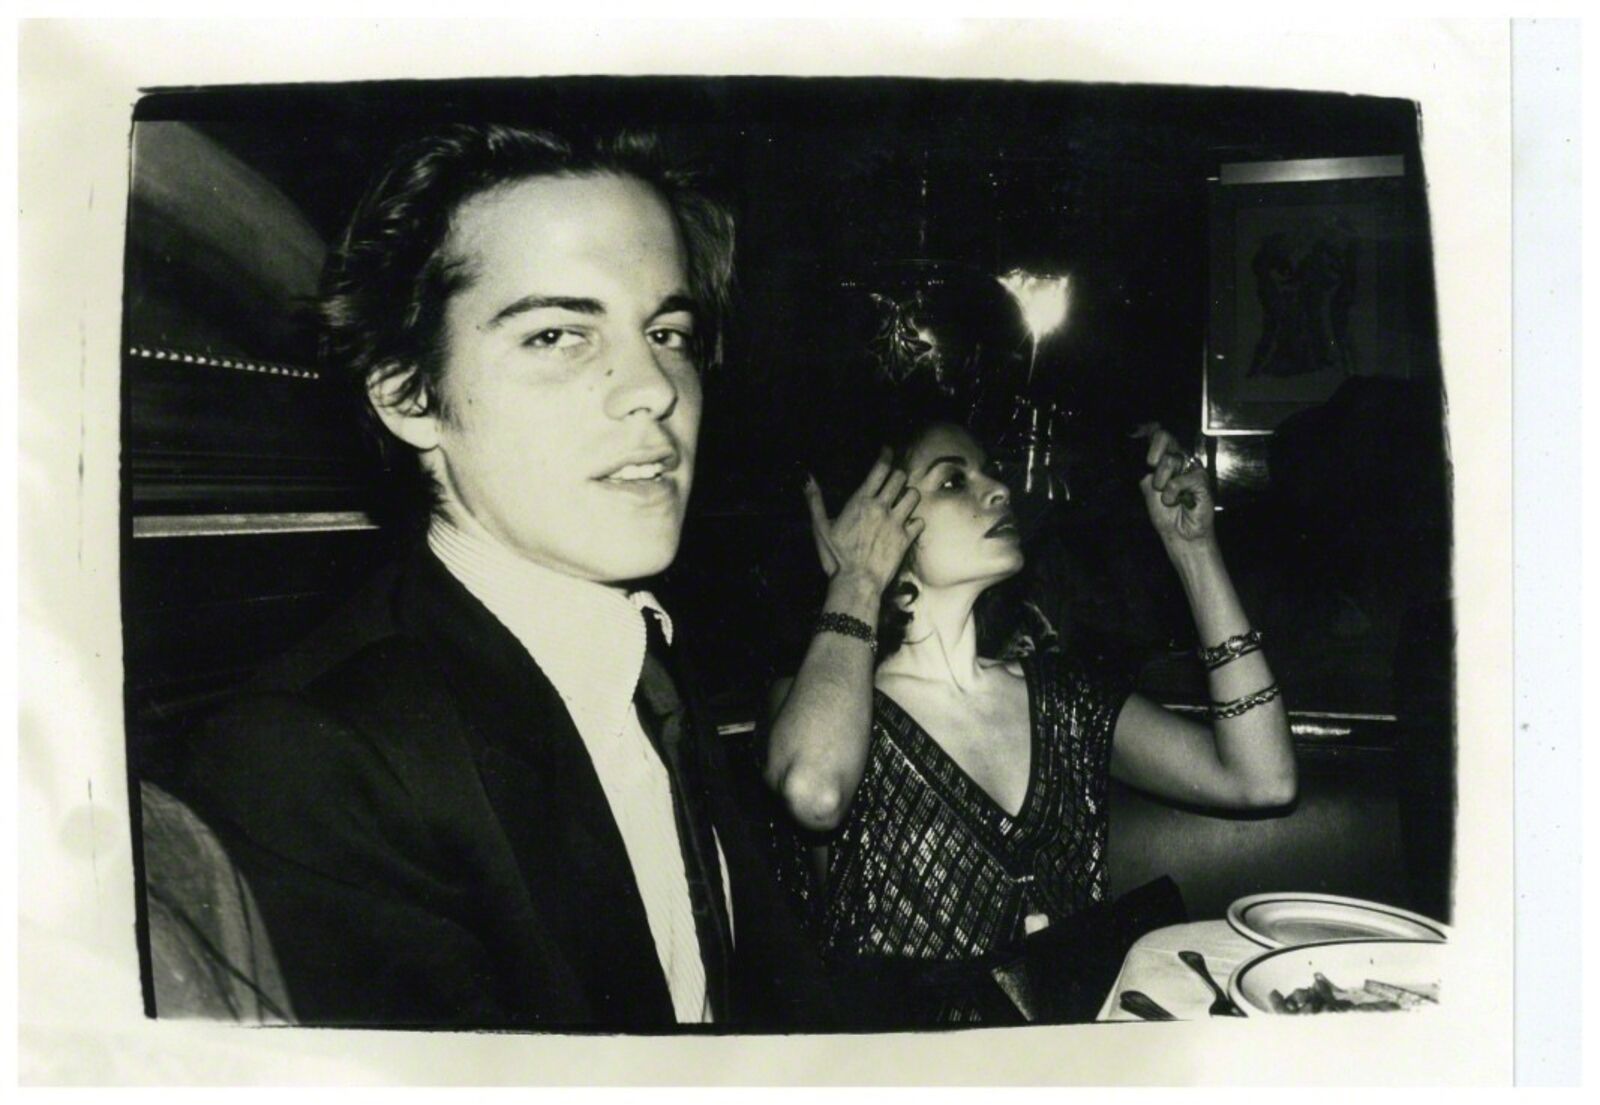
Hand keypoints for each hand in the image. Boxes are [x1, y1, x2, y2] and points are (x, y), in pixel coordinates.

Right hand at [803, 450, 924, 592]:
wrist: (856, 582)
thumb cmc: (836, 557)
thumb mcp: (820, 528)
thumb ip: (815, 500)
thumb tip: (806, 478)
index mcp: (861, 501)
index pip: (880, 469)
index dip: (886, 456)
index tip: (887, 451)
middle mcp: (881, 507)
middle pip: (899, 478)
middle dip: (897, 476)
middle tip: (892, 480)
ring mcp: (896, 523)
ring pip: (913, 496)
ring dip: (908, 495)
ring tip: (902, 500)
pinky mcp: (906, 539)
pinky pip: (919, 522)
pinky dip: (916, 521)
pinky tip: (909, 524)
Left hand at [1134, 423, 1214, 546]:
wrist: (1180, 534)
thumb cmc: (1166, 514)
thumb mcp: (1148, 489)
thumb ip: (1145, 471)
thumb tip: (1139, 456)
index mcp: (1166, 458)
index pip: (1157, 435)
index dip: (1147, 430)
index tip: (1136, 432)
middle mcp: (1180, 458)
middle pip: (1164, 437)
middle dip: (1154, 451)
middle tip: (1151, 465)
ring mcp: (1191, 467)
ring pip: (1169, 461)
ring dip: (1161, 484)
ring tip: (1169, 498)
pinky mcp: (1201, 479)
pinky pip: (1179, 480)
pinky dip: (1173, 494)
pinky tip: (1180, 502)